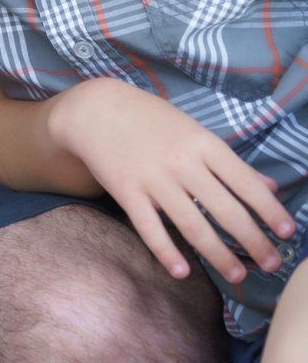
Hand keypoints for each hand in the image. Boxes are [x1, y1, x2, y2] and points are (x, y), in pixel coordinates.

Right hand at [50, 77, 296, 283]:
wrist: (96, 110)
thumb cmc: (152, 120)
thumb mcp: (194, 131)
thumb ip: (230, 162)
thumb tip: (270, 187)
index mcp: (203, 143)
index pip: (245, 182)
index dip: (270, 210)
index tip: (287, 233)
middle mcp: (181, 162)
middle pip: (224, 210)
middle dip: (253, 241)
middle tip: (272, 264)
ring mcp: (153, 178)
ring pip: (192, 225)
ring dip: (218, 254)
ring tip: (237, 274)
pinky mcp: (126, 191)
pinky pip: (149, 228)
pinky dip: (166, 252)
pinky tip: (182, 272)